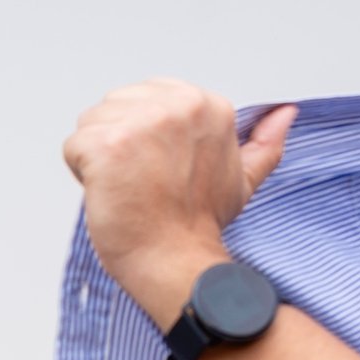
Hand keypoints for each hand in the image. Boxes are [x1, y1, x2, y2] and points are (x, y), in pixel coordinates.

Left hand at [62, 81, 296, 324]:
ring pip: (91, 125)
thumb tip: (285, 114)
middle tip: (144, 183)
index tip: (161, 170)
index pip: (143, 99)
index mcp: (206, 105)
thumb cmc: (199, 224)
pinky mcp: (108, 145)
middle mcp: (176, 106)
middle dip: (119, 145)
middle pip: (113, 107)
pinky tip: (111, 193)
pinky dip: (83, 175)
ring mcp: (140, 123)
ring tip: (129, 188)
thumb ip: (263, 142)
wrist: (176, 261)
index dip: (144, 140)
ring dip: (99, 160)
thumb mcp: (243, 178)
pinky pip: (74, 148)